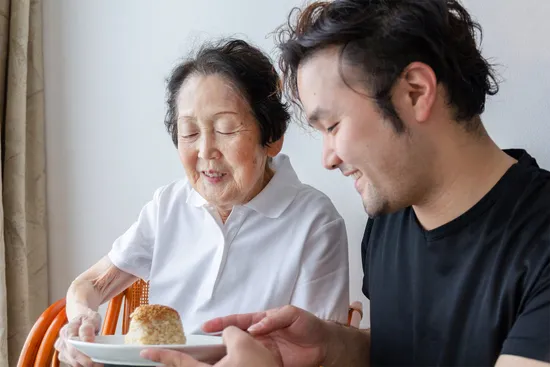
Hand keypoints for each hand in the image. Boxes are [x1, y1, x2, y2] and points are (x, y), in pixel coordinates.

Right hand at [54, 308, 101, 366]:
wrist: (82, 319)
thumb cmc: (88, 319)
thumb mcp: (91, 318)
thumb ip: (88, 328)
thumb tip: (87, 341)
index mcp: (68, 330)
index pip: (74, 344)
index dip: (84, 352)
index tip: (95, 356)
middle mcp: (62, 340)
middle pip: (73, 355)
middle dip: (87, 361)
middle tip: (99, 363)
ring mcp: (62, 349)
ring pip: (72, 361)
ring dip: (84, 364)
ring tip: (97, 362)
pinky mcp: (64, 356)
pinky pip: (73, 363)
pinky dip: (82, 364)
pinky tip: (89, 361)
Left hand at [141, 326, 280, 366]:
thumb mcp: (246, 343)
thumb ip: (231, 332)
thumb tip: (227, 332)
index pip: (180, 364)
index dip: (162, 357)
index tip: (146, 354)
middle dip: (183, 362)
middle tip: (175, 355)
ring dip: (203, 364)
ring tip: (212, 356)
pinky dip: (217, 366)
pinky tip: (229, 362)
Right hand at [203, 305, 330, 366]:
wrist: (325, 345)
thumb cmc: (309, 325)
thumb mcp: (292, 314)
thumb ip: (273, 318)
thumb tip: (255, 327)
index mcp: (262, 321)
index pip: (238, 321)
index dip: (222, 322)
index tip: (206, 326)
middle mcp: (260, 336)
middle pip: (235, 338)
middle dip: (219, 340)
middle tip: (203, 345)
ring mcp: (263, 351)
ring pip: (241, 353)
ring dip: (229, 355)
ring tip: (215, 359)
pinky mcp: (269, 365)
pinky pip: (254, 365)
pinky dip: (245, 366)